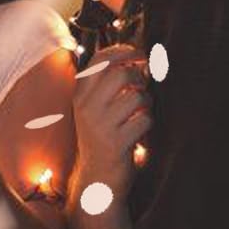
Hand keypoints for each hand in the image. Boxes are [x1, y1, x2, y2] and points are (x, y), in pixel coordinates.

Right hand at [73, 43, 150, 185]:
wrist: (97, 177)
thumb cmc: (103, 136)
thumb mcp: (97, 107)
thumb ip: (111, 83)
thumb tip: (140, 59)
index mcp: (80, 94)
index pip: (100, 59)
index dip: (123, 51)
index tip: (139, 54)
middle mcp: (86, 107)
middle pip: (121, 73)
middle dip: (140, 78)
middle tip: (142, 87)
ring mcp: (99, 125)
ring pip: (136, 96)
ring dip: (147, 102)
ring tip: (141, 112)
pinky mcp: (115, 142)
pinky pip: (144, 119)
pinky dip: (148, 123)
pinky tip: (139, 130)